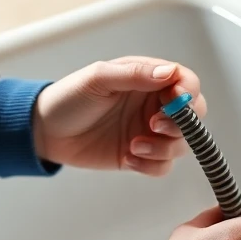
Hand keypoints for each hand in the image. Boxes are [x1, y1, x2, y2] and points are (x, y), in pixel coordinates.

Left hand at [32, 56, 206, 174]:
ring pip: (182, 144)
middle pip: (194, 116)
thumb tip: (170, 73)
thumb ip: (134, 75)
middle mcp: (154, 104)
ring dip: (163, 148)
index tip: (175, 101)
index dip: (187, 92)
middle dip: (181, 124)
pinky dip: (151, 165)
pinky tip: (128, 158)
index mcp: (148, 79)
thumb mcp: (98, 79)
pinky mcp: (141, 156)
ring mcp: (149, 132)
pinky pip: (163, 166)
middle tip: (154, 125)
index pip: (186, 82)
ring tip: (135, 146)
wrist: (46, 131)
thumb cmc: (70, 98)